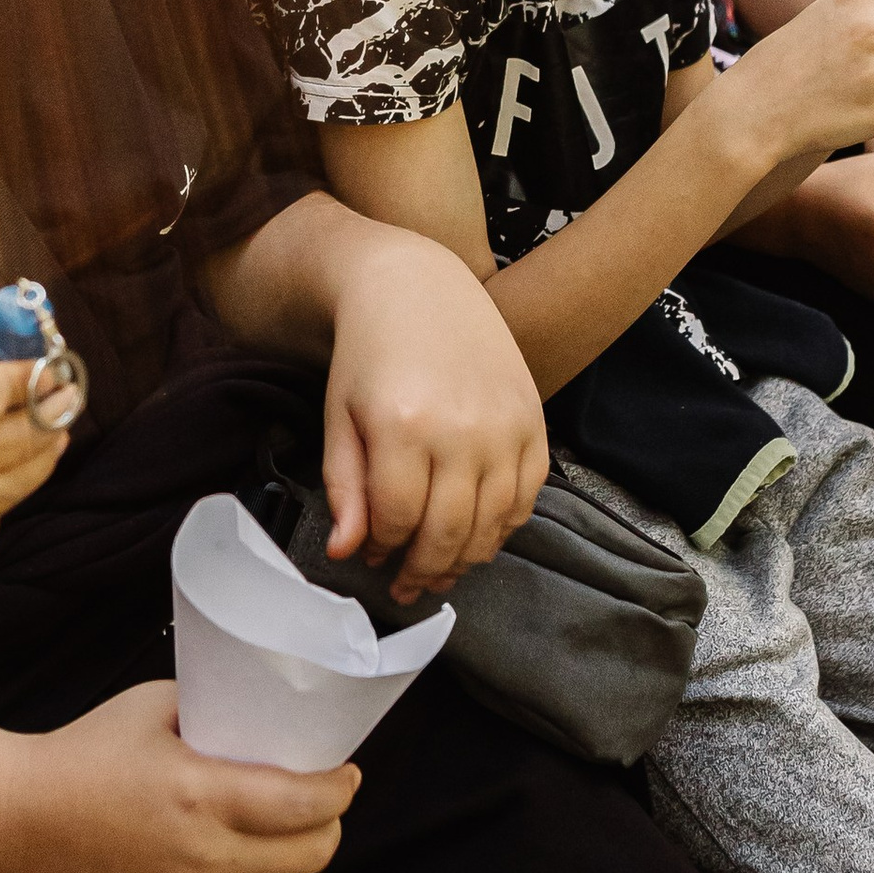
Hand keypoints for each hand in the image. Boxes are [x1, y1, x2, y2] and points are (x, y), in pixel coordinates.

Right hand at [0, 682, 357, 872]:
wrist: (16, 825)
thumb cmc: (83, 755)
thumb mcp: (153, 707)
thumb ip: (216, 708)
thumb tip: (270, 710)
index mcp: (201, 795)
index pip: (308, 805)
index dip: (341, 789)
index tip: (346, 772)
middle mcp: (204, 858)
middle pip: (312, 855)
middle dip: (328, 825)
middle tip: (320, 801)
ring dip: (294, 860)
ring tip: (282, 831)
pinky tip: (234, 860)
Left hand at [321, 228, 547, 604]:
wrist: (419, 288)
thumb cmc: (370, 354)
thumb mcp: (340, 418)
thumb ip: (345, 488)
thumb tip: (347, 553)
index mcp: (404, 427)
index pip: (398, 521)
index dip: (383, 550)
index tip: (372, 557)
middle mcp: (462, 430)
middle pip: (448, 532)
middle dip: (423, 570)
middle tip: (407, 584)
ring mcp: (505, 428)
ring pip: (491, 526)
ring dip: (464, 559)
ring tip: (440, 570)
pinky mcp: (533, 424)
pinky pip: (526, 499)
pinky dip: (503, 528)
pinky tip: (478, 535)